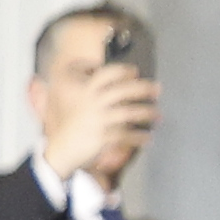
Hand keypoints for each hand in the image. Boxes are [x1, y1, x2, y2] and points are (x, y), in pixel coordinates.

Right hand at [43, 63, 156, 188]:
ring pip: (129, 113)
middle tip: (158, 89)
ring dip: (147, 113)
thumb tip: (110, 76)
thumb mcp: (77, 100)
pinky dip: (140, 136)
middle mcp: (93, 103)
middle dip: (144, 88)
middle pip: (123, 90)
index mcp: (85, 92)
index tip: (135, 71)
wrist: (62, 149)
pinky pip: (127, 135)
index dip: (123, 70)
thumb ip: (92, 88)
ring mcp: (98, 120)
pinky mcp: (103, 137)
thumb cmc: (74, 123)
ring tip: (158, 115)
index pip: (106, 74)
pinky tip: (148, 137)